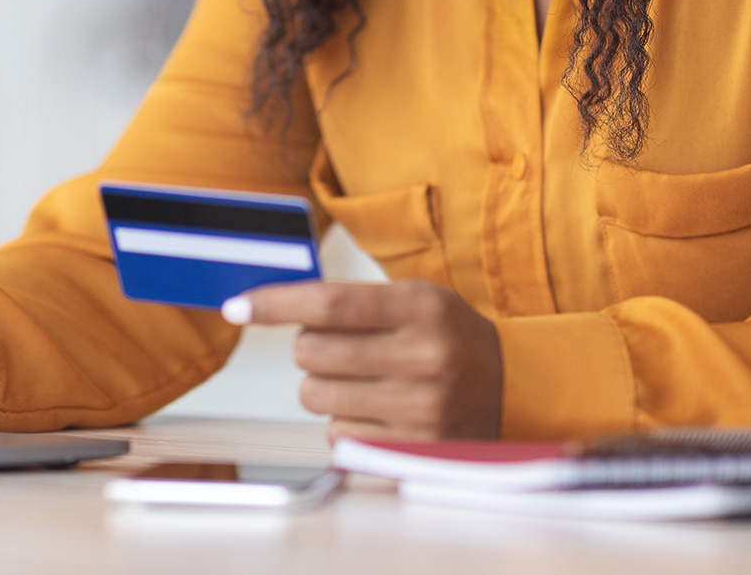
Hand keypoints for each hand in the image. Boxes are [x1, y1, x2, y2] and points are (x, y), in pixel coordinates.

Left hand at [227, 280, 501, 442]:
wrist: (512, 388)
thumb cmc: (448, 336)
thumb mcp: (414, 299)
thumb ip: (351, 299)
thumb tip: (271, 305)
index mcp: (421, 309)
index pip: (329, 304)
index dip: (275, 303)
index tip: (238, 306)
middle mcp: (424, 359)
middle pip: (311, 353)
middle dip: (309, 348)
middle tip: (339, 346)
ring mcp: (420, 411)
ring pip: (315, 397)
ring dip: (324, 387)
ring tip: (364, 379)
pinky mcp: (412, 452)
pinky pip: (336, 435)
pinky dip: (344, 421)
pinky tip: (378, 410)